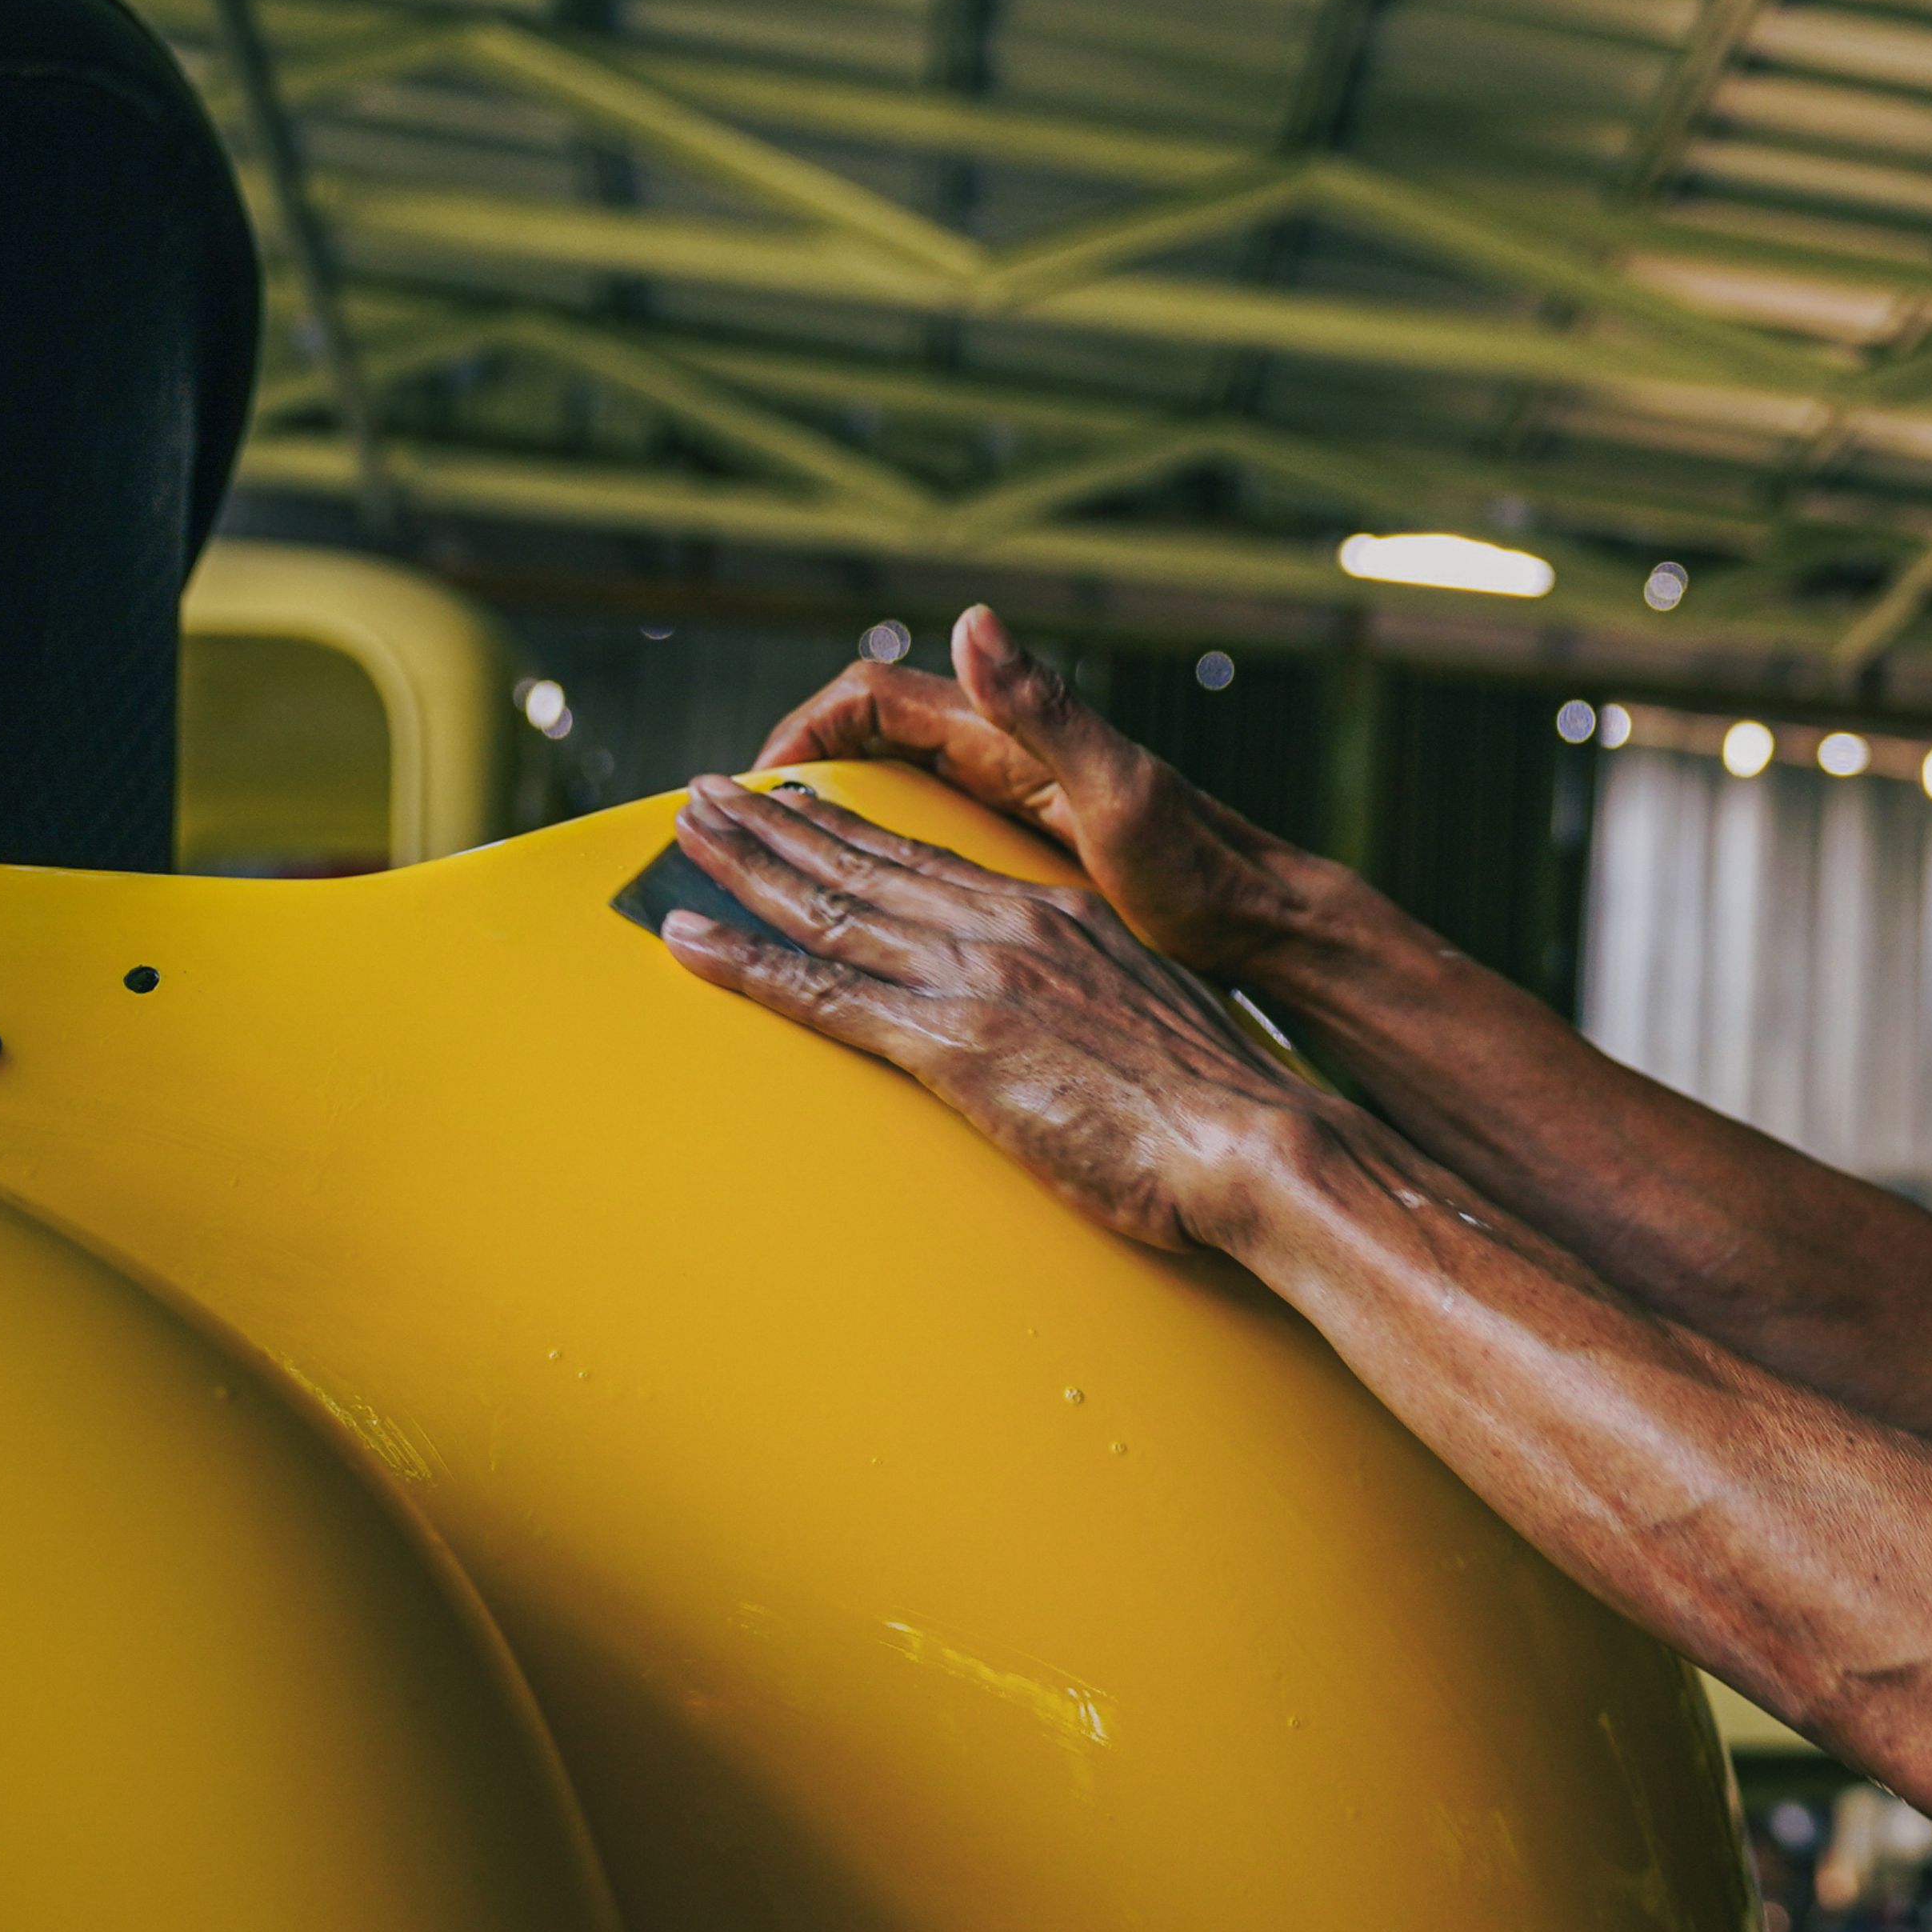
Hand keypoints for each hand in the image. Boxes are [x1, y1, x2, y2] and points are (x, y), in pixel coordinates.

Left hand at [659, 773, 1329, 1254]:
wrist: (1250, 1136)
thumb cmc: (1214, 1102)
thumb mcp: (1150, 1017)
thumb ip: (1092, 1000)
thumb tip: (1075, 1022)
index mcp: (1054, 917)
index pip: (930, 859)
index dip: (852, 829)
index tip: (799, 805)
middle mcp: (1005, 929)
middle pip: (863, 864)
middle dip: (774, 826)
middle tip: (706, 795)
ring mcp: (975, 980)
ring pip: (828, 907)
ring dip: (742, 867)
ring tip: (681, 833)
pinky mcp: (952, 1043)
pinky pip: (822, 994)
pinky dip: (745, 962)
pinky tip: (688, 940)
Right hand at [752, 605, 1316, 978]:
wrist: (1263, 929)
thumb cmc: (1202, 868)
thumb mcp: (1119, 789)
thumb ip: (1046, 708)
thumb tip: (972, 621)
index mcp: (1010, 739)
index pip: (873, 701)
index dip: (805, 730)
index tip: (758, 784)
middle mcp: (1005, 761)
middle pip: (866, 742)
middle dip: (794, 772)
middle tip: (727, 822)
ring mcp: (1013, 809)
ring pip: (890, 792)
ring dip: (825, 816)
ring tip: (761, 858)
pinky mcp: (1024, 858)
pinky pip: (924, 842)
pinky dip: (872, 858)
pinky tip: (849, 907)